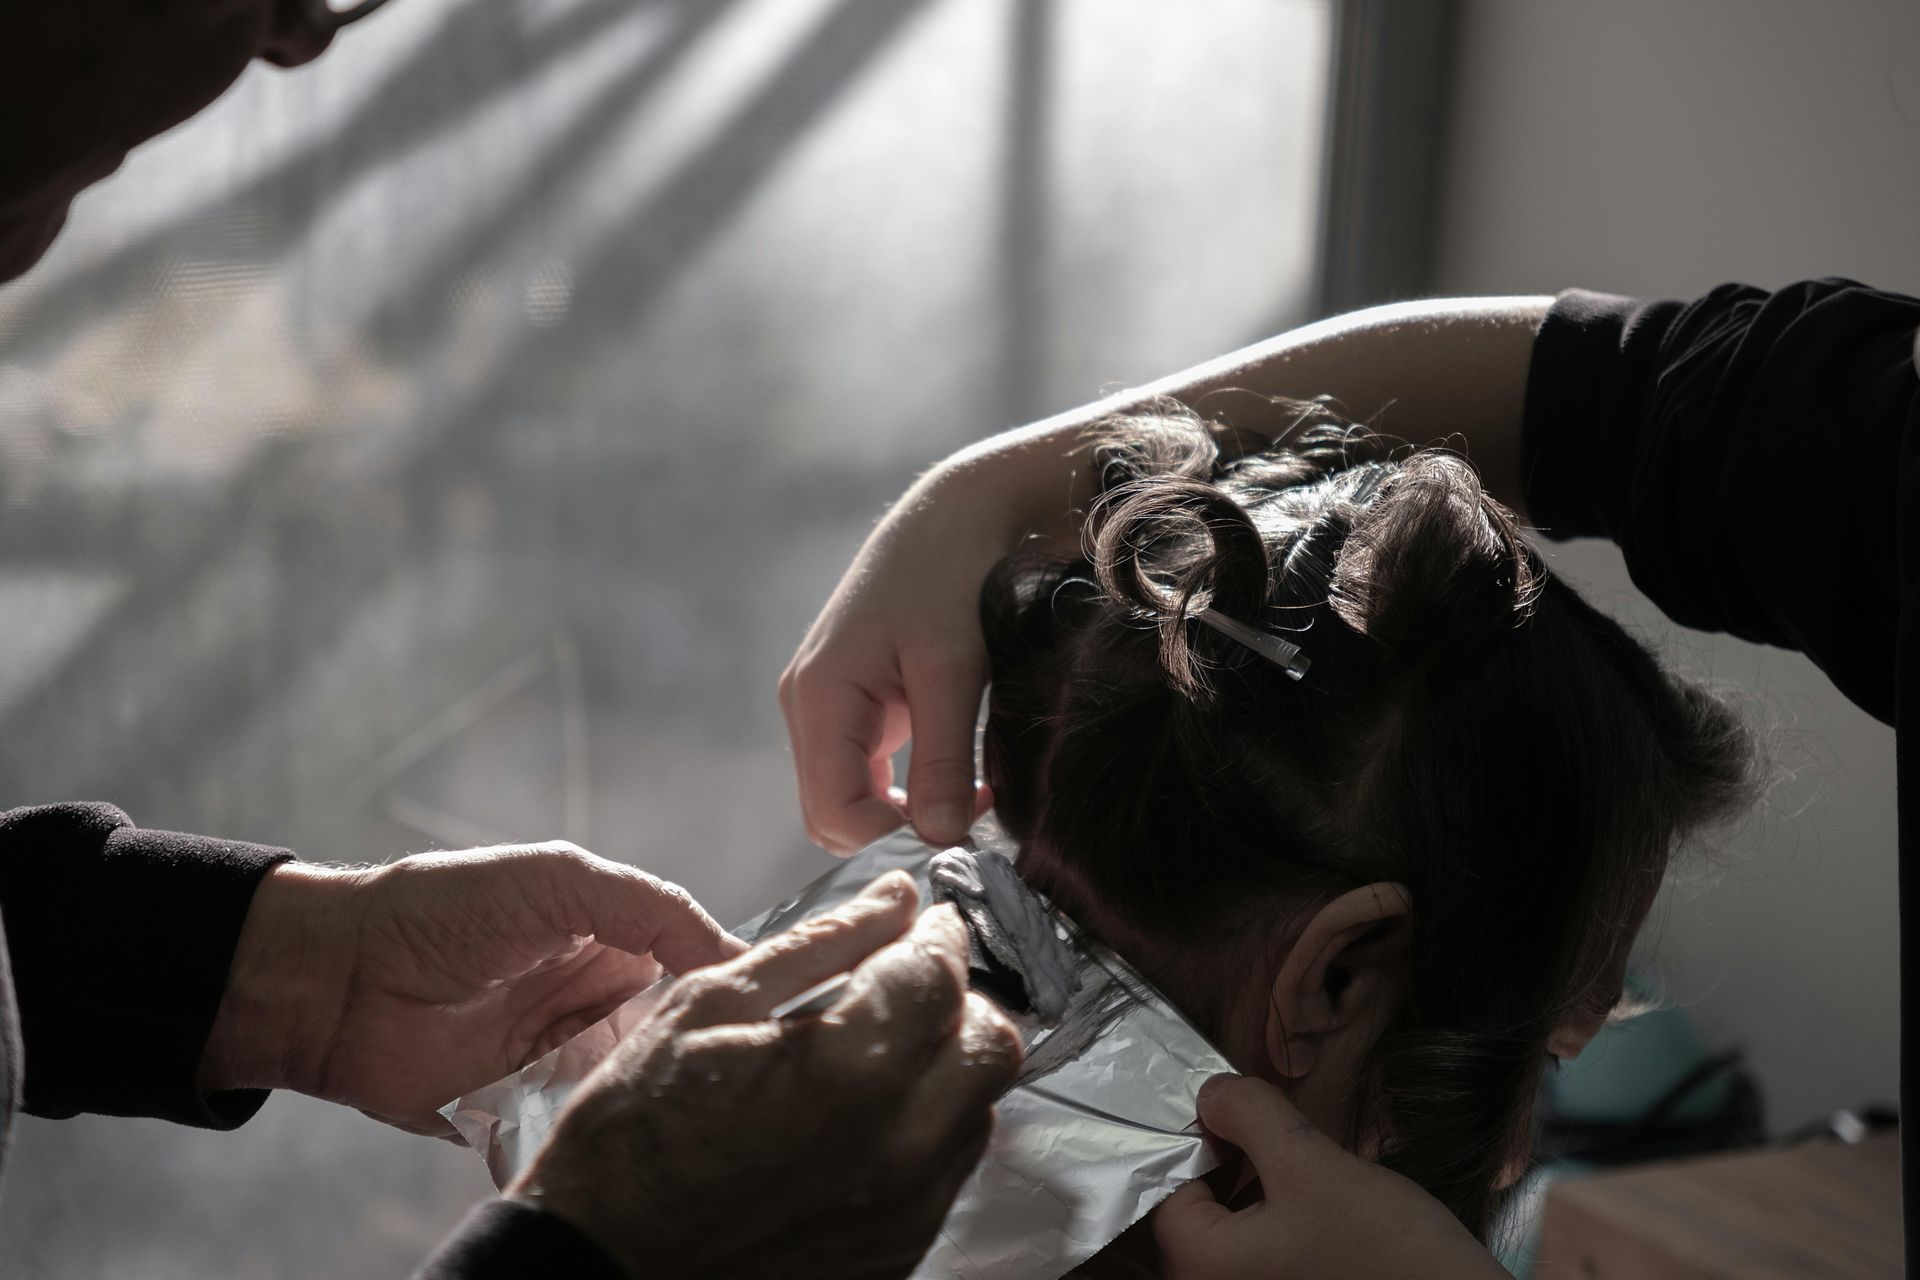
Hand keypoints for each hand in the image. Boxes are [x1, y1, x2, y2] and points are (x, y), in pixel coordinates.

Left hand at [199, 842, 742, 1134]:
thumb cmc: (444, 909)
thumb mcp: (559, 879)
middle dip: (703, 1046)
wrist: (337, 982)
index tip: (778, 1006)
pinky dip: (606, 1126)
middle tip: (746, 1066)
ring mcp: (561, 1057)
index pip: (698, 961)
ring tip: (697, 1101)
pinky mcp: (526, 1110)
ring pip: (638, 1081)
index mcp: (612, 934)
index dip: (735, 981)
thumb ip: (651, 909)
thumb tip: (736, 955)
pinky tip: (638, 1130)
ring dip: (660, 1088)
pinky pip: (583, 1125)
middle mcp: (596, 997)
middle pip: (677, 1029)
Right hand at [512, 871, 1021, 1279]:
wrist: (604, 1264)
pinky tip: (863, 1116)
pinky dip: (926, 1128)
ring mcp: (904, 1210)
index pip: (942, 976)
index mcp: (848, 1071)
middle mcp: (896, 1146)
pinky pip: (948, 1172)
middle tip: (906, 985)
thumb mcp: (709, 1006)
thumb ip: (821, 943)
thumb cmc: (634, 1136)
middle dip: (957, 999)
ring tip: (877, 1053)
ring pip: (979, 1109)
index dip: (938, 936)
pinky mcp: (898, 1252)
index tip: (923, 925)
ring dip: (947, 1065)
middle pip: (991, 1044)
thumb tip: (895, 897)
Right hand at [780, 450, 1064, 852]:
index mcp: (818, 697)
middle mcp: (805, 706)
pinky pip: (860, 772)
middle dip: (894, 829)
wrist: (955, 518)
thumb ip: (944, 757)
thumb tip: (939, 838)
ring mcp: (822, 705)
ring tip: (970, 790)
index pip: (835, 814)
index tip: (965, 819)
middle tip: (970, 811)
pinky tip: (955, 771)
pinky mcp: (847, 703)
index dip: (894, 835)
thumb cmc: (952, 580)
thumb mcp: (954, 670)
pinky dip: (901, 789)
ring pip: (844, 797)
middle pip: (830, 815)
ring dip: (900, 811)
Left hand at [1152, 1075, 1509, 1279]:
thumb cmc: (1385, 1251)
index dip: (1196, 1136)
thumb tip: (1209, 1093)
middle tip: (1274, 1129)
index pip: (1165, 1185)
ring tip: (1305, 1164)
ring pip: (1236, 1228)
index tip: (1237, 1110)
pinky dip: (1282, 1221)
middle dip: (1231, 1162)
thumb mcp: (1312, 1164)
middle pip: (1198, 1209)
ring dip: (1260, 1190)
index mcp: (1201, 1266)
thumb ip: (1251, 1117)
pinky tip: (1324, 1206)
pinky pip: (1267, 1253)